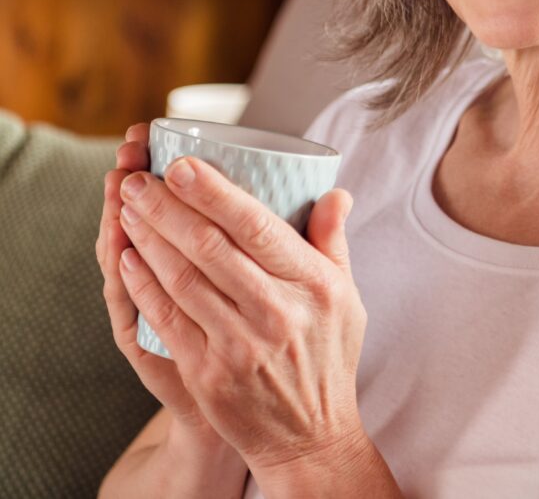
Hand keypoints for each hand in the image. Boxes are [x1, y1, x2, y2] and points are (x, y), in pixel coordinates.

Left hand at [112, 146, 368, 475]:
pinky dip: (143, 283)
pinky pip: (166, 318)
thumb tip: (336, 192)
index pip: (256, 226)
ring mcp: (238, 345)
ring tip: (127, 207)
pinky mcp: (208, 373)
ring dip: (147, 238)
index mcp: (313, 283)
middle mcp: (276, 312)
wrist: (310, 437)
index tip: (181, 164)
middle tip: (138, 178)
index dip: (213, 193)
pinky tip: (127, 257)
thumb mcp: (347, 295)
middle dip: (166, 206)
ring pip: (181, 278)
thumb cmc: (328, 356)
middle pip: (209, 246)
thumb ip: (334, 240)